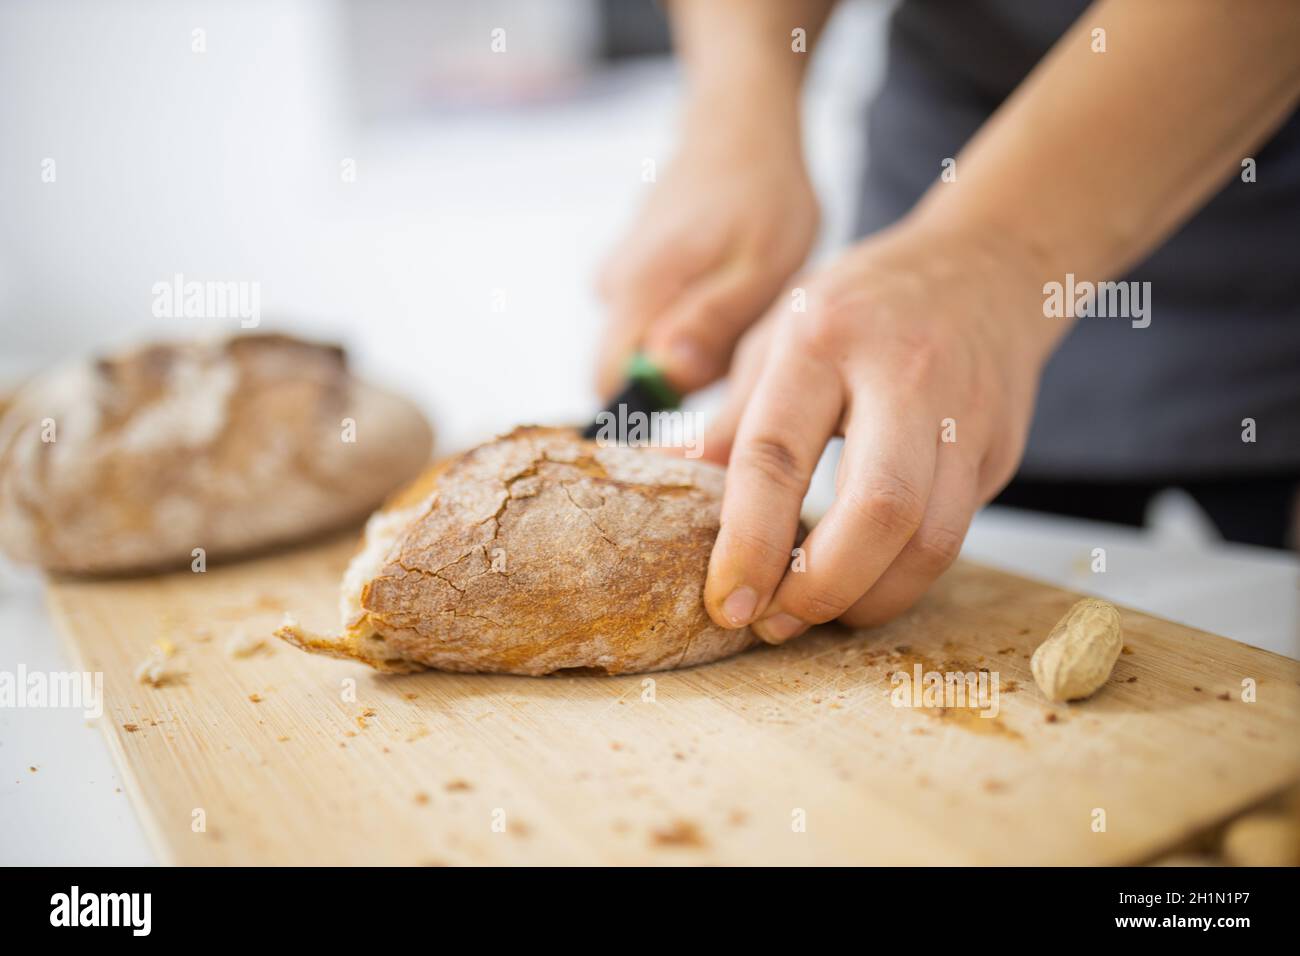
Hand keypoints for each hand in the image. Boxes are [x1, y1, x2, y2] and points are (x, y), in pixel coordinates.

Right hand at [595, 101, 818, 396]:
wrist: (744, 124)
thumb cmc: (763, 195)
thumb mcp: (760, 267)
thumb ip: (713, 325)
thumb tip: (667, 377)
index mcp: (638, 290)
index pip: (608, 386)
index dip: (649, 411)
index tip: (702, 408)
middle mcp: (614, 286)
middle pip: (629, 370)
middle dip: (682, 377)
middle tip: (742, 345)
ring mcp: (620, 275)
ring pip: (648, 345)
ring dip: (694, 346)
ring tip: (743, 307)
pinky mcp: (636, 268)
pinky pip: (656, 318)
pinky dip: (693, 319)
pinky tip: (730, 290)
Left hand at [701, 221, 1060, 639]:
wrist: (984, 267)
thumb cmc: (862, 307)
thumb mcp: (779, 337)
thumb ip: (730, 418)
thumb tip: (671, 486)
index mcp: (823, 339)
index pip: (778, 455)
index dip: (749, 541)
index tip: (727, 601)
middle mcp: (902, 375)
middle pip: (878, 508)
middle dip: (822, 587)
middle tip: (775, 622)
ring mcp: (963, 416)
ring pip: (930, 540)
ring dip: (867, 599)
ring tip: (815, 614)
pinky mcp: (999, 452)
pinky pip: (952, 537)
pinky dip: (902, 579)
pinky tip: (860, 585)